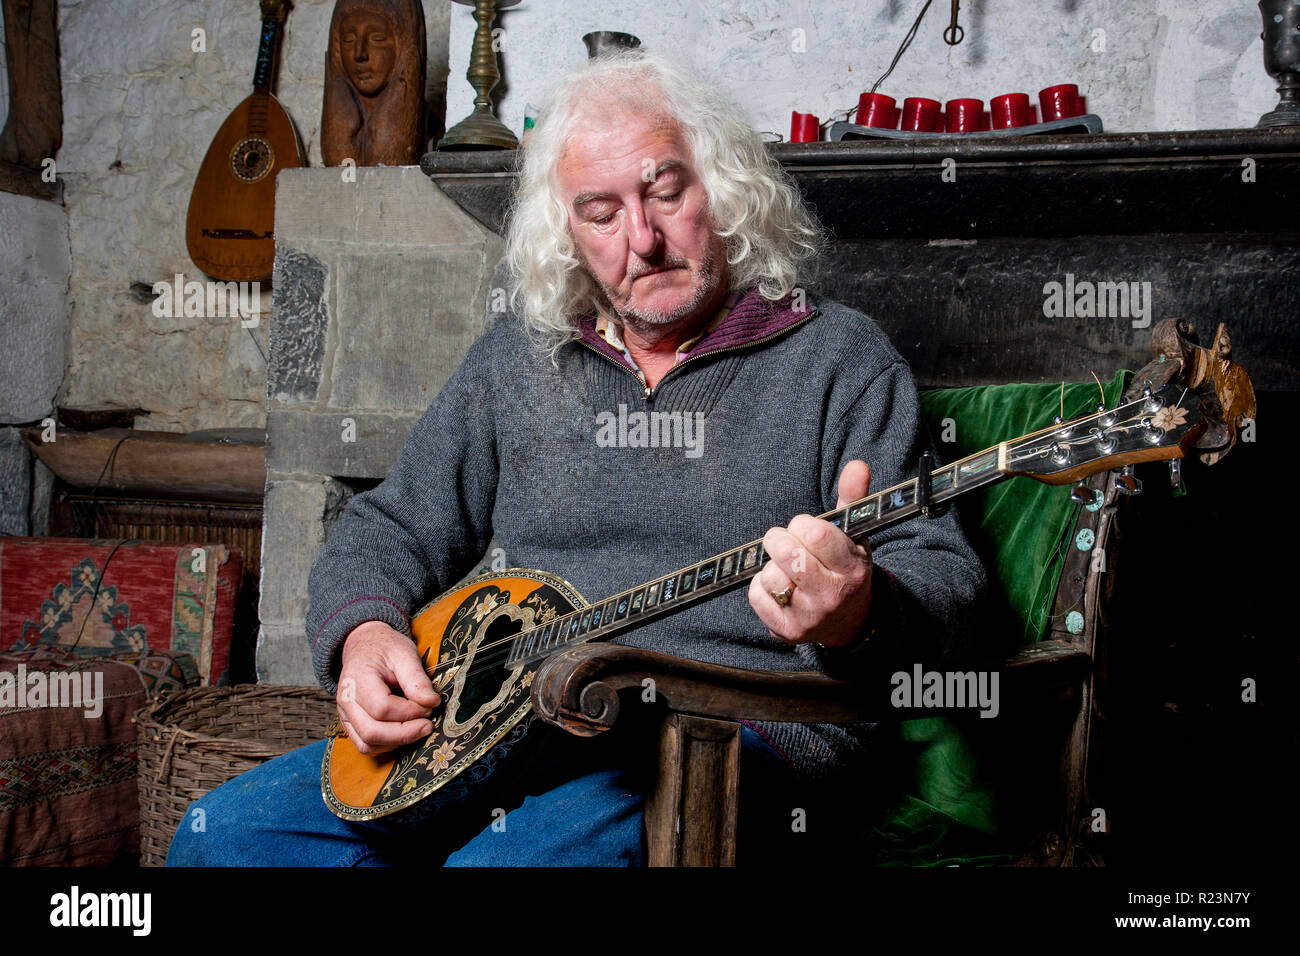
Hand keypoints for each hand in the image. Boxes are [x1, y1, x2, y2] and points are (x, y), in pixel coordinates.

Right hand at [337, 620, 440, 754]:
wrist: (364, 646)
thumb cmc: (384, 649)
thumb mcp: (404, 653)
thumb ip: (417, 679)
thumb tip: (432, 702)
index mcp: (357, 679)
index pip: (382, 708)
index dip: (410, 712)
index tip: (431, 705)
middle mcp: (346, 701)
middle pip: (372, 732)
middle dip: (405, 733)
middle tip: (428, 724)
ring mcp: (345, 716)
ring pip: (368, 744)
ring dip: (397, 742)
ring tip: (418, 727)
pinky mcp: (351, 725)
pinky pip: (366, 746)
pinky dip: (388, 745)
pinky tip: (405, 731)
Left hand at [748, 460, 873, 649]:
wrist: (849, 622)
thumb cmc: (845, 568)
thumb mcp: (854, 535)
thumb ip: (852, 498)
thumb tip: (857, 465)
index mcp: (852, 568)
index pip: (816, 534)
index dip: (803, 525)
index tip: (805, 529)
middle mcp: (832, 595)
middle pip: (788, 554)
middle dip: (780, 539)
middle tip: (787, 541)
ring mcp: (809, 616)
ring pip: (769, 576)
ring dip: (773, 566)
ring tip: (788, 568)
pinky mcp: (786, 631)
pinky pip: (756, 595)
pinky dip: (761, 587)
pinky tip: (780, 586)